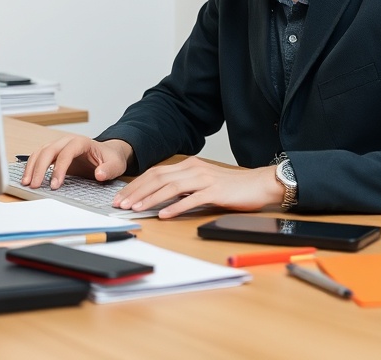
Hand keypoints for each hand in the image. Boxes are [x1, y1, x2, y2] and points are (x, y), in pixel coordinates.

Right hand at [21, 136, 132, 189]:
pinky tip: (28, 178)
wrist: (107, 154)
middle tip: (35, 185)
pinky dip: (32, 167)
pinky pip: (39, 157)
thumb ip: (109, 169)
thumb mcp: (116, 165)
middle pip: (49, 150)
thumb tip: (99, 174)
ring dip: (32, 167)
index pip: (66, 153)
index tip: (55, 185)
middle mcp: (67, 141)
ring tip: (27, 183)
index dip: (59, 168)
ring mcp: (59, 146)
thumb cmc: (110, 158)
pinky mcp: (54, 153)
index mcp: (82, 142)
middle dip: (40, 168)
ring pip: (40, 152)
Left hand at [112, 157, 282, 218]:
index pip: (155, 173)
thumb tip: (161, 199)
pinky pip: (191, 199)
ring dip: (151, 198)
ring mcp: (205, 179)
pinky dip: (176, 206)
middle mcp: (194, 168)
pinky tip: (164, 214)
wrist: (259, 184)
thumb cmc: (232, 187)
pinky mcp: (215, 191)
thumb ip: (184, 187)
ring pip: (171, 187)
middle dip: (136, 191)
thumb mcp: (203, 183)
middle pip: (158, 177)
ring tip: (136, 208)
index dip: (136, 185)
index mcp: (189, 165)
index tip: (122, 197)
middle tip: (121, 204)